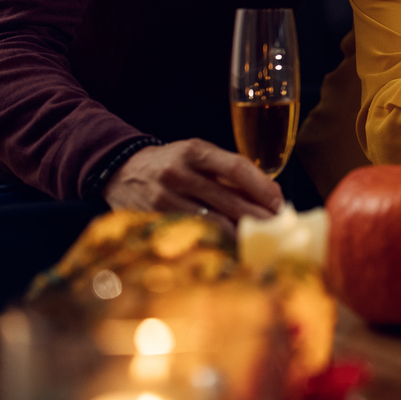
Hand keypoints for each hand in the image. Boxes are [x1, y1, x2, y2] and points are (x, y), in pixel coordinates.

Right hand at [102, 139, 283, 232]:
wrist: (121, 170)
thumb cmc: (173, 164)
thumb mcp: (199, 155)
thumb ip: (230, 172)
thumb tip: (271, 194)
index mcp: (195, 151)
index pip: (237, 168)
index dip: (262, 187)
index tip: (279, 203)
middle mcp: (179, 173)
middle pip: (228, 199)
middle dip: (257, 217)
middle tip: (278, 229)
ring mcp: (164, 198)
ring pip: (212, 222)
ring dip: (240, 233)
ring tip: (261, 242)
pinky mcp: (154, 220)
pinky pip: (193, 234)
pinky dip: (215, 242)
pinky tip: (231, 248)